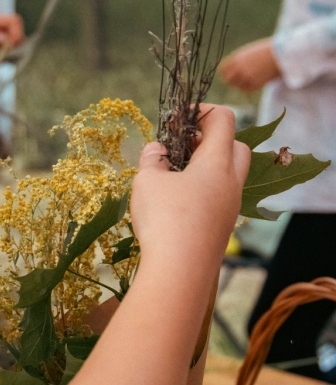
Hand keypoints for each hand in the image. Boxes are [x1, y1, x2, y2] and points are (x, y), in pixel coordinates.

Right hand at [130, 105, 250, 270]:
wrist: (179, 273)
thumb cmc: (164, 220)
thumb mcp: (147, 181)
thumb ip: (153, 159)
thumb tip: (158, 151)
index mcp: (217, 162)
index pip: (224, 120)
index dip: (202, 111)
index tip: (177, 119)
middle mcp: (232, 182)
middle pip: (237, 146)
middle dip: (211, 139)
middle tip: (182, 146)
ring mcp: (231, 207)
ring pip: (230, 175)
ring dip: (207, 167)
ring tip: (174, 175)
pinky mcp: (223, 227)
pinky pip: (221, 198)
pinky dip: (205, 190)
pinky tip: (177, 202)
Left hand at [219, 38, 279, 91]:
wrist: (280, 54)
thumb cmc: (266, 51)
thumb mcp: (248, 52)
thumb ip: (238, 60)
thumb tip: (232, 70)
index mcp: (235, 58)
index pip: (222, 70)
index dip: (226, 73)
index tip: (232, 74)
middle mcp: (238, 68)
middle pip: (227, 80)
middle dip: (232, 81)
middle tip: (240, 80)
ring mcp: (246, 76)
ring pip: (237, 86)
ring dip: (242, 85)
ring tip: (252, 80)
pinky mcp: (255, 83)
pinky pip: (247, 90)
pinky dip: (249, 89)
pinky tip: (257, 83)